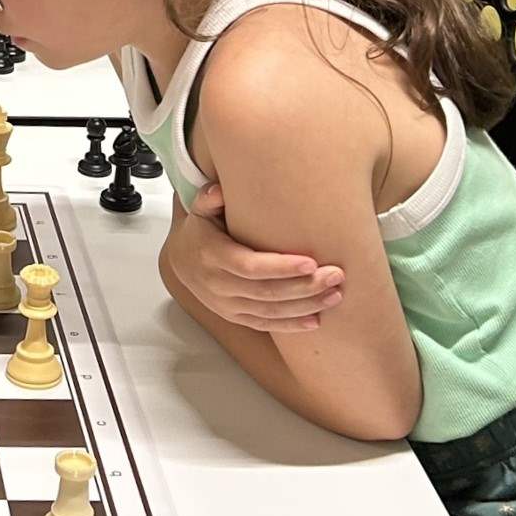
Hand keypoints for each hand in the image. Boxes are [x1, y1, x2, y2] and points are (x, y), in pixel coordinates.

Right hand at [165, 183, 343, 331]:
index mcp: (211, 256)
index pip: (249, 267)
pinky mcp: (235, 317)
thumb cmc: (200, 232)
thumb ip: (209, 198)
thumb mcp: (200, 211)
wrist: (180, 262)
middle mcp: (218, 285)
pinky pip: (265, 325)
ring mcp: (226, 305)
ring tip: (335, 296)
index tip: (310, 262)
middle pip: (266, 292)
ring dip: (305, 306)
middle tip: (335, 276)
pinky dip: (291, 325)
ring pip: (270, 312)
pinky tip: (316, 320)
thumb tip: (219, 191)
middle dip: (304, 287)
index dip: (280, 268)